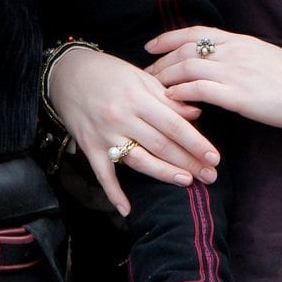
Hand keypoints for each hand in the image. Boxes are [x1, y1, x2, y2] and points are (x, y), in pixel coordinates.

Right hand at [46, 45, 215, 216]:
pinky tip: (127, 209)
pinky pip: (102, 173)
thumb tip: (196, 114)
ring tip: (186, 182)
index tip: (214, 157)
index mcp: (138, 97)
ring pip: (137, 159)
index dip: (196, 142)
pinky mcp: (88, 146)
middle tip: (210, 176)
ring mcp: (104, 134)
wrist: (67, 73)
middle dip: (188, 162)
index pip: (174, 125)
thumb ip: (167, 97)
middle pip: (160, 145)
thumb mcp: (140, 77)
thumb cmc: (108, 72)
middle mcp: (122, 117)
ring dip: (162, 173)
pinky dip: (113, 192)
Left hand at [145, 28, 281, 133]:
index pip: (196, 32)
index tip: (150, 46)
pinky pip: (201, 90)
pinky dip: (182, 93)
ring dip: (166, 79)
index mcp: (240, 41)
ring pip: (188, 69)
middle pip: (186, 51)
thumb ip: (240, 56)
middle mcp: (234, 52)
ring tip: (152, 90)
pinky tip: (171, 100)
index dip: (168, 38)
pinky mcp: (239, 96)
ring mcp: (236, 73)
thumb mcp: (265, 57)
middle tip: (145, 75)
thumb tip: (220, 60)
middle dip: (161, 62)